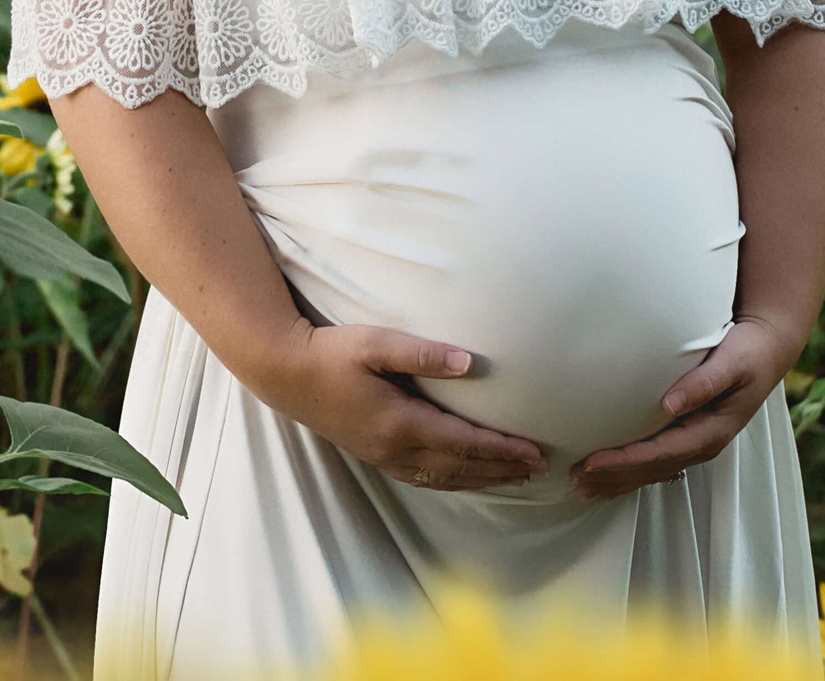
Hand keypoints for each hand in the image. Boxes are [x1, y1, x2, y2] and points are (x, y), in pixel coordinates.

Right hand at [242, 318, 545, 492]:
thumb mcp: (375, 343)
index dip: (502, 449)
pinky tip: (464, 476)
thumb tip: (469, 363)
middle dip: (501, 469)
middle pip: (460, 466)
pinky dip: (453, 481)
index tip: (535, 451)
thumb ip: (421, 353)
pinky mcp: (374, 454)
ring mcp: (383, 456)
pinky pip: (424, 477)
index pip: (464, 442)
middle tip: (539, 469)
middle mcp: (395, 448)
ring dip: (481, 479)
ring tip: (513, 477)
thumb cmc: (331, 352)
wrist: (285, 373)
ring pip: (444, 477)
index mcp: (401, 422)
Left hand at [569, 316, 800, 500]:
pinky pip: (655, 462)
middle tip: (574, 479)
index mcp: (712, 431)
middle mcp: (702, 444)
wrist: (765, 351)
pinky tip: (606, 476)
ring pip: (652, 471)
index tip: (591, 462)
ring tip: (581, 486)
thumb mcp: (732, 363)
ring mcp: (695, 443)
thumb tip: (671, 404)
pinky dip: (629, 471)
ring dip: (617, 480)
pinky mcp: (687, 436)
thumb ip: (704, 383)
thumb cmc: (747, 353)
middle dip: (613, 477)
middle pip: (652, 470)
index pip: (661, 453)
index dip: (625, 461)